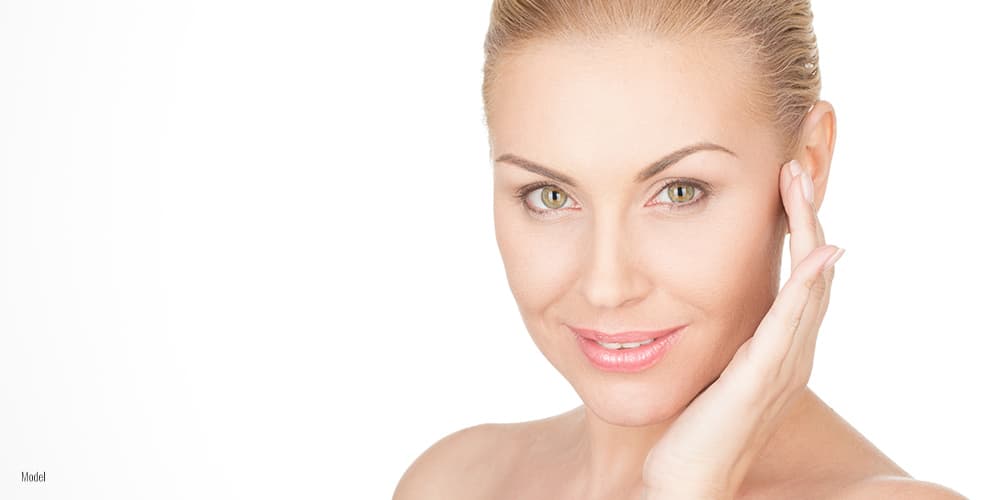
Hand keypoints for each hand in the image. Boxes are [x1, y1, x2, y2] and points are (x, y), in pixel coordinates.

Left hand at [641, 159, 844, 498]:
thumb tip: (696, 302)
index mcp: (779, 349)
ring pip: (809, 288)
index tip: (784, 183)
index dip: (796, 230)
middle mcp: (792, 355)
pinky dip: (804, 287)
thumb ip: (721, 337)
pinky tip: (816, 253)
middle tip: (799, 166)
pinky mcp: (760, 380)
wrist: (685, 480)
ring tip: (802, 184)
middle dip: (808, 217)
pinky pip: (790, 325)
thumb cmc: (692, 429)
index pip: (798, 277)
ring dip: (808, 232)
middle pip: (814, 273)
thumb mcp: (710, 370)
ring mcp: (782, 368)